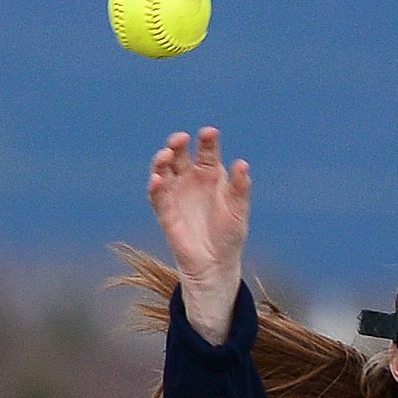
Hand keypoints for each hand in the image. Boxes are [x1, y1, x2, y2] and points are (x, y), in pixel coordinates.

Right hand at [148, 126, 250, 342]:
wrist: (216, 264)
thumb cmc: (230, 235)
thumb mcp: (239, 211)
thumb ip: (240, 188)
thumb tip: (242, 164)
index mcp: (211, 174)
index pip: (207, 150)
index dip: (207, 140)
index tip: (210, 133)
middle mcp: (190, 179)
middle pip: (180, 154)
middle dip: (178, 144)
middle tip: (181, 139)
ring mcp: (176, 193)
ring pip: (164, 170)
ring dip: (162, 161)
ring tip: (166, 156)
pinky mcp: (165, 211)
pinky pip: (157, 196)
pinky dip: (155, 187)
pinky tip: (157, 180)